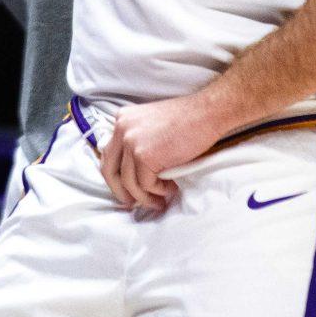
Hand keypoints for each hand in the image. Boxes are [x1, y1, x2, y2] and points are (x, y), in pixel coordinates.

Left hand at [96, 95, 222, 214]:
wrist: (207, 112)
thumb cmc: (187, 120)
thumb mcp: (151, 124)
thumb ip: (137, 140)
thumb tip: (133, 172)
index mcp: (122, 119)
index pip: (108, 154)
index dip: (114, 176)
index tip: (124, 190)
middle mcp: (122, 129)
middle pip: (110, 170)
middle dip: (121, 191)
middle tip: (133, 203)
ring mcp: (131, 142)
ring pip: (128, 182)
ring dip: (144, 196)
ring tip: (159, 200)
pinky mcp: (144, 156)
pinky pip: (146, 184)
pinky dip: (159, 190)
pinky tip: (171, 187)